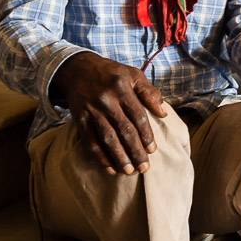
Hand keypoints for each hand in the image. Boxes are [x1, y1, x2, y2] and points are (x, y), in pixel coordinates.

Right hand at [51, 52, 167, 174]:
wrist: (77, 68)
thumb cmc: (111, 73)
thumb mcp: (133, 74)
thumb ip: (149, 92)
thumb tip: (163, 113)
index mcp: (122, 89)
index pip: (137, 116)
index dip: (146, 135)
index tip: (152, 150)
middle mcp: (107, 101)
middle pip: (124, 130)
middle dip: (135, 151)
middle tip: (144, 167)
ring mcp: (92, 111)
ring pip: (107, 138)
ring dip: (118, 157)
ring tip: (128, 171)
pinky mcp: (80, 119)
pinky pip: (90, 141)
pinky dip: (99, 156)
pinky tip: (109, 168)